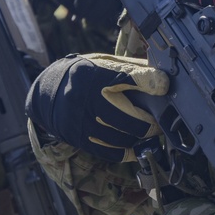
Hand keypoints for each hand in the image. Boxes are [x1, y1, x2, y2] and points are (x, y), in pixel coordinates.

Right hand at [25, 53, 167, 161]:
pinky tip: (136, 145)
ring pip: (124, 137)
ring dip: (142, 137)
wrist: (49, 90)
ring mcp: (83, 120)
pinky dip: (129, 151)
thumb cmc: (86, 74)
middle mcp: (88, 97)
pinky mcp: (80, 138)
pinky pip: (112, 152)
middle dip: (152, 122)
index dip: (152, 81)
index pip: (129, 76)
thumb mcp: (106, 62)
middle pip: (132, 117)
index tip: (164, 86)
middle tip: (160, 121)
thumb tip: (164, 78)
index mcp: (97, 73)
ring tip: (150, 131)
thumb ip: (133, 69)